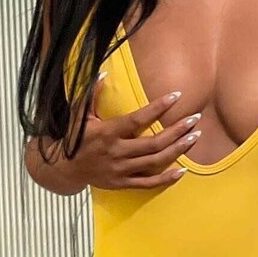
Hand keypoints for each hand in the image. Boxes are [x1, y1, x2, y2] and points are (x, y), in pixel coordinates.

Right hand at [67, 75, 201, 189]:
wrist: (63, 168)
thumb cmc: (73, 138)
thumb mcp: (78, 115)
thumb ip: (91, 94)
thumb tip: (103, 73)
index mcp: (108, 133)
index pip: (138, 119)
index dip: (159, 107)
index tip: (176, 96)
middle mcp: (116, 152)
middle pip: (154, 142)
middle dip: (177, 130)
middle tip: (195, 119)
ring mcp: (120, 170)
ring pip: (155, 162)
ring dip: (178, 150)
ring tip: (194, 137)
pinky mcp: (122, 183)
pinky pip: (148, 183)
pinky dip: (166, 179)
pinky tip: (183, 171)